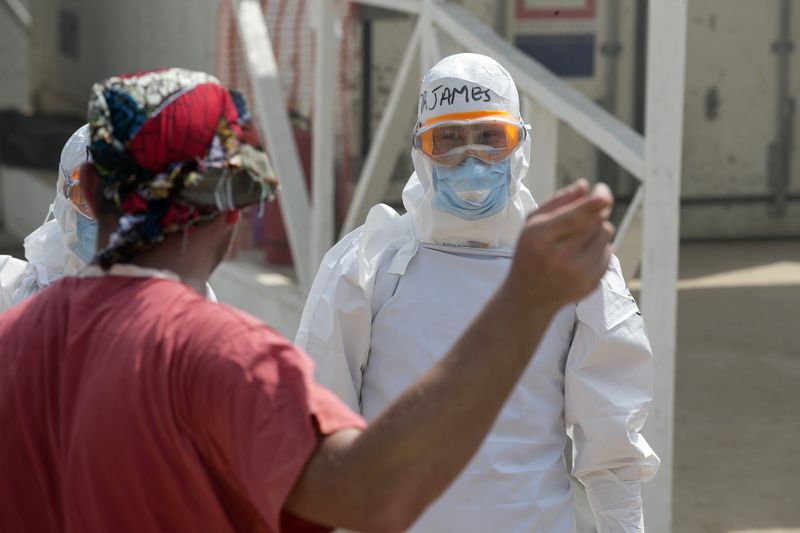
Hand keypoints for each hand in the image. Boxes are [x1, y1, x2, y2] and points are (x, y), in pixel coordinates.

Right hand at [507, 179, 613, 310]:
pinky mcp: (591, 283)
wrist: (529, 297)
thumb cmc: (530, 253)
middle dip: (596, 210)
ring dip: (598, 228)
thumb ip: (557, 202)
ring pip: (606, 234)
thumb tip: (585, 185)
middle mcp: (560, 256)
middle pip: (595, 220)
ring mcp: (578, 272)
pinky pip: (608, 252)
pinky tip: (582, 253)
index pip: (576, 216)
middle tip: (590, 209)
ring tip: (580, 236)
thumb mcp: (532, 224)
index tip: (604, 193)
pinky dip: (600, 247)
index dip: (594, 202)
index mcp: (541, 236)